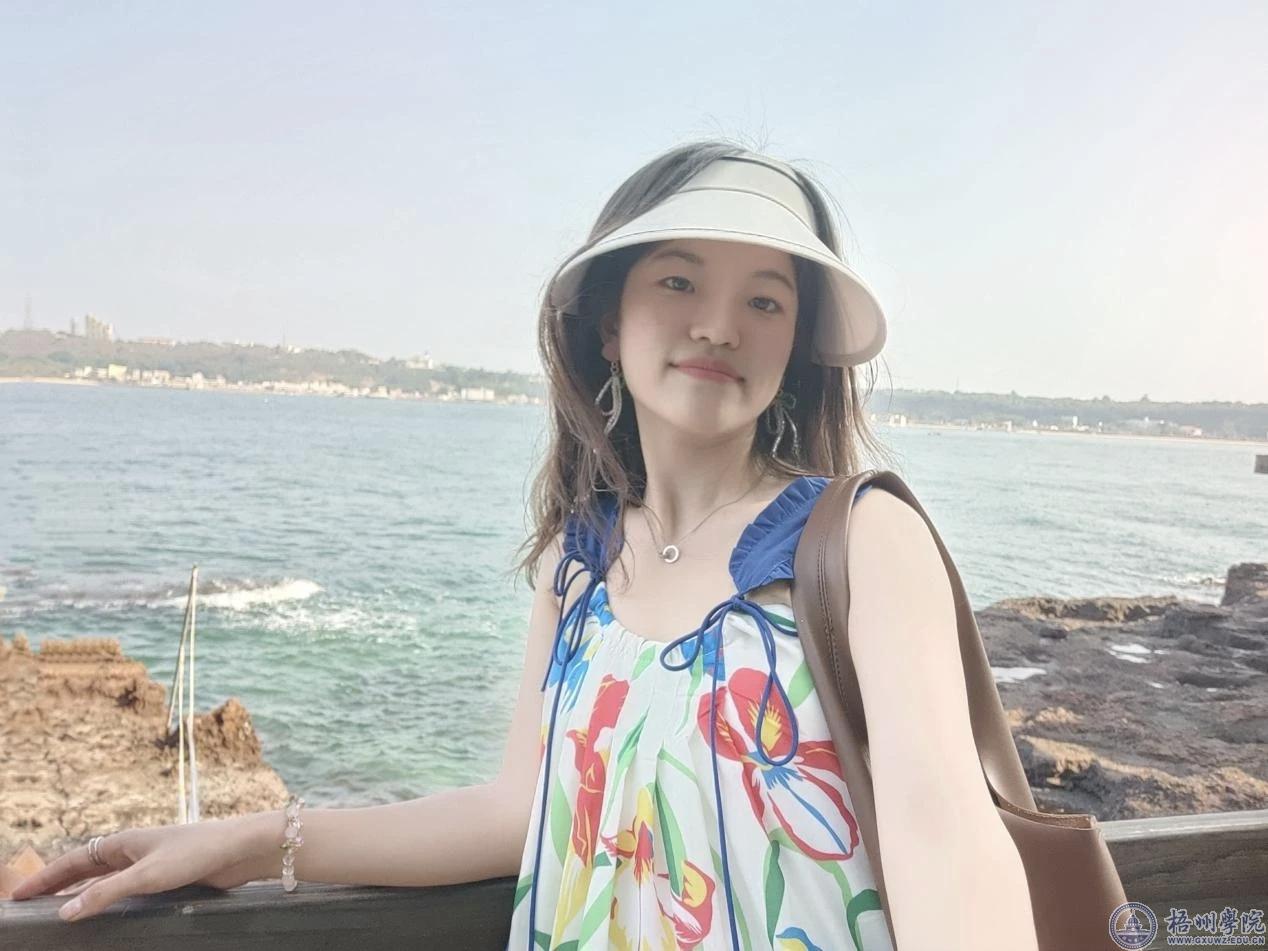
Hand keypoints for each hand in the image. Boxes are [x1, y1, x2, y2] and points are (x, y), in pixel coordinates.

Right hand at [7, 814, 275, 922]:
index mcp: (123, 842)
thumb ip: (105, 894)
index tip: (17, 895)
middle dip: (56, 885)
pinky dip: (106, 898)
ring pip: (104, 878)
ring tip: (57, 911)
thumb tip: (63, 913)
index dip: (45, 878)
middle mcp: (132, 850)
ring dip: (81, 892)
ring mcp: (148, 862)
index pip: (73, 861)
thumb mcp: (146, 876)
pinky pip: (124, 888)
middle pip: (85, 868)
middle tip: (28, 905)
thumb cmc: (196, 853)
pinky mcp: (165, 876)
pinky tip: (105, 912)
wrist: (239, 848)